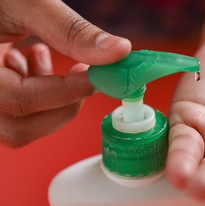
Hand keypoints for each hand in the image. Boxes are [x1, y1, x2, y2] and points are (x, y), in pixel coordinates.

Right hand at [0, 0, 130, 146]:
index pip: (22, 99)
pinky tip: (31, 58)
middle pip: (23, 125)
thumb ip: (70, 30)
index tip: (101, 78)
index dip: (68, 91)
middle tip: (82, 72)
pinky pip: (15, 113)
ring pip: (22, 125)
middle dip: (63, 101)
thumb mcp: (26, 2)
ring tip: (42, 53)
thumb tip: (119, 51)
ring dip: (50, 97)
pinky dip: (36, 93)